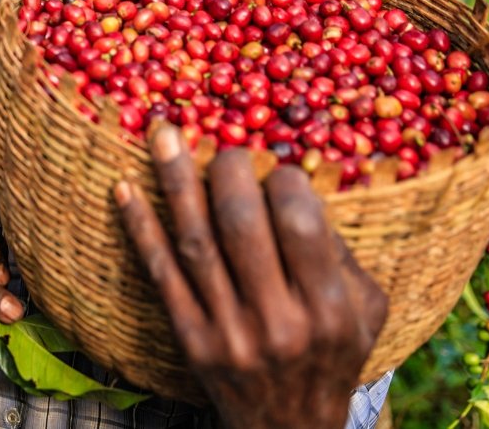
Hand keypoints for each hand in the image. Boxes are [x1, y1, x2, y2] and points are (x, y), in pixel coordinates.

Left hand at [115, 126, 387, 428]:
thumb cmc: (332, 354)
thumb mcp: (364, 311)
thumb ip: (341, 250)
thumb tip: (299, 182)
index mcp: (328, 308)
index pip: (300, 222)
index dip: (283, 180)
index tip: (276, 170)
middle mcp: (278, 321)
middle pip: (240, 224)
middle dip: (227, 170)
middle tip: (224, 149)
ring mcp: (228, 332)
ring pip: (195, 241)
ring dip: (174, 180)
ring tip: (162, 133)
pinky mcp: (190, 340)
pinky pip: (160, 274)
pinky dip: (141, 227)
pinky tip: (124, 188)